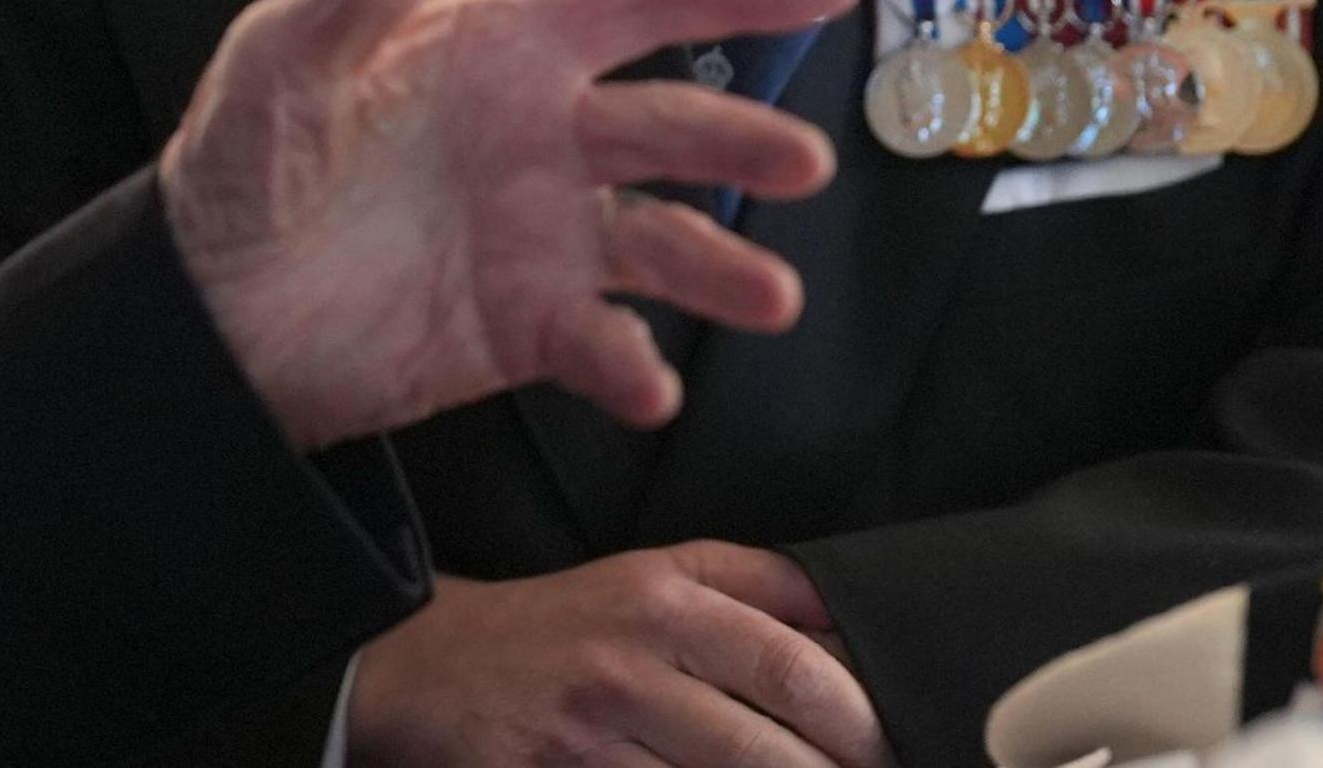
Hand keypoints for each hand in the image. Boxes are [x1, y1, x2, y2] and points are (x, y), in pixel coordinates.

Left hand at [162, 0, 851, 451]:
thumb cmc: (244, 163)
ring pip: (664, 241)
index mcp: (502, 49)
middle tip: (801, 163)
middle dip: (744, 139)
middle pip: (675, 124)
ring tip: (768, 294)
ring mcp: (541, 236)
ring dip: (722, 267)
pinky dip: (633, 367)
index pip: (640, 0)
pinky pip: (602, 344)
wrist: (205, 315)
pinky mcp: (524, 328)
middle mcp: (542, 137)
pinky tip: (644, 384)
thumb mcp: (289, 56)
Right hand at [345, 542, 890, 767]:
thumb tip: (857, 613)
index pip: (790, 666)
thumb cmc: (567, 623)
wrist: (429, 667)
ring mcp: (588, 742)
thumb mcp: (658, 572)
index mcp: (664, 604)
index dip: (859, 719)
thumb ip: (761, 584)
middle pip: (762, 751)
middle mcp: (628, 670)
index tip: (893, 746)